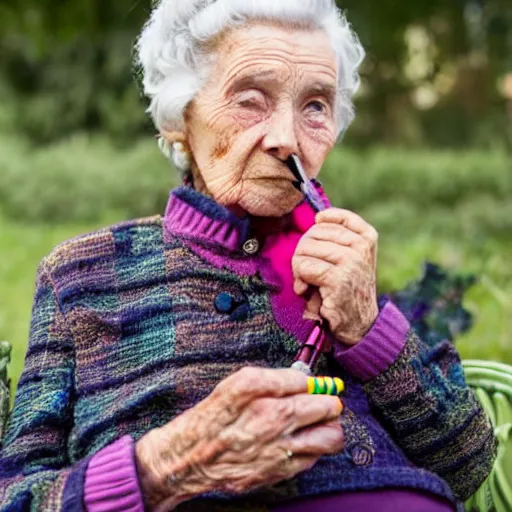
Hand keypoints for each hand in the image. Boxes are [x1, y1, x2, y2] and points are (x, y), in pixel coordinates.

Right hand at [135, 367, 343, 510]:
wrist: (192, 457)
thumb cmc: (215, 416)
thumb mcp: (239, 382)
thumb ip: (274, 377)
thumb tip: (305, 379)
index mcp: (261, 391)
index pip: (309, 380)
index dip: (316, 382)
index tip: (317, 385)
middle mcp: (273, 419)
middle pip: (328, 407)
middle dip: (330, 402)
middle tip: (324, 402)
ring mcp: (280, 448)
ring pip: (331, 437)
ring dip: (330, 428)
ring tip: (318, 424)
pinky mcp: (280, 472)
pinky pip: (314, 459)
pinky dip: (314, 449)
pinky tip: (299, 442)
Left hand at [292, 208, 378, 344]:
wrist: (359, 323)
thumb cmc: (348, 288)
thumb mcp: (352, 256)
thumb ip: (339, 236)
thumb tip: (316, 217)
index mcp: (367, 237)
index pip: (335, 216)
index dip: (319, 226)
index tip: (316, 239)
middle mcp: (361, 246)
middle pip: (314, 233)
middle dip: (303, 251)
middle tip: (308, 270)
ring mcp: (351, 261)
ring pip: (305, 249)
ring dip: (299, 267)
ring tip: (307, 281)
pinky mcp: (338, 278)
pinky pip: (304, 267)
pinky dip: (299, 279)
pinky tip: (306, 289)